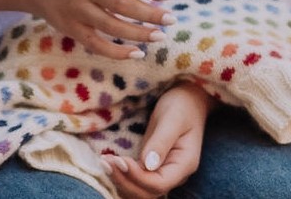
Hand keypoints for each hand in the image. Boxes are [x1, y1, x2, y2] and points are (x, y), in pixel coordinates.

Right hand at [0, 0, 170, 58]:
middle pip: (119, 3)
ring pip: (110, 26)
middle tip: (170, 20)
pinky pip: (96, 44)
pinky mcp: (71, 28)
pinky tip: (137, 53)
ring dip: (137, 34)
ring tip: (160, 36)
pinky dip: (117, 52)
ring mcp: (76, 10)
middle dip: (147, 14)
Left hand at [104, 82, 211, 196]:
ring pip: (139, 191)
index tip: (119, 160)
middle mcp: (174, 175)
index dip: (137, 177)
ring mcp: (162, 173)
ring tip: (104, 162)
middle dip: (124, 180)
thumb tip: (148, 165)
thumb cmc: (182, 105)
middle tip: (105, 161)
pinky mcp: (151, 167)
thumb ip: (161, 142)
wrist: (187, 101)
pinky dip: (121, 176)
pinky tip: (109, 163)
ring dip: (120, 181)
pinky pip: (135, 181)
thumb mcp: (173, 119)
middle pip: (147, 192)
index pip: (159, 184)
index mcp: (184, 165)